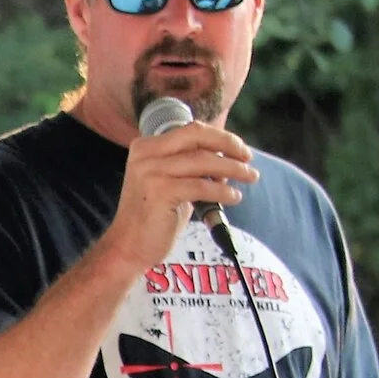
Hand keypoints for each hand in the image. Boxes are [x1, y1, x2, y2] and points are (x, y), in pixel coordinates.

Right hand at [104, 121, 258, 272]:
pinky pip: (202, 186)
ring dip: (234, 169)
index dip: (221, 137)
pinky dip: (223, 191)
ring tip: (249, 178)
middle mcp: (145, 155)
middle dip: (229, 145)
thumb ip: (192, 166)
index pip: (192, 131)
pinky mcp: (160, 192)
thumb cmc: (154, 216)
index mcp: (146, 147)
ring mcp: (151, 172)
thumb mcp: (171, 182)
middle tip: (249, 159)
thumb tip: (228, 157)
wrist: (129, 246)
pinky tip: (234, 197)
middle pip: (198, 137)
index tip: (240, 149)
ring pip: (204, 161)